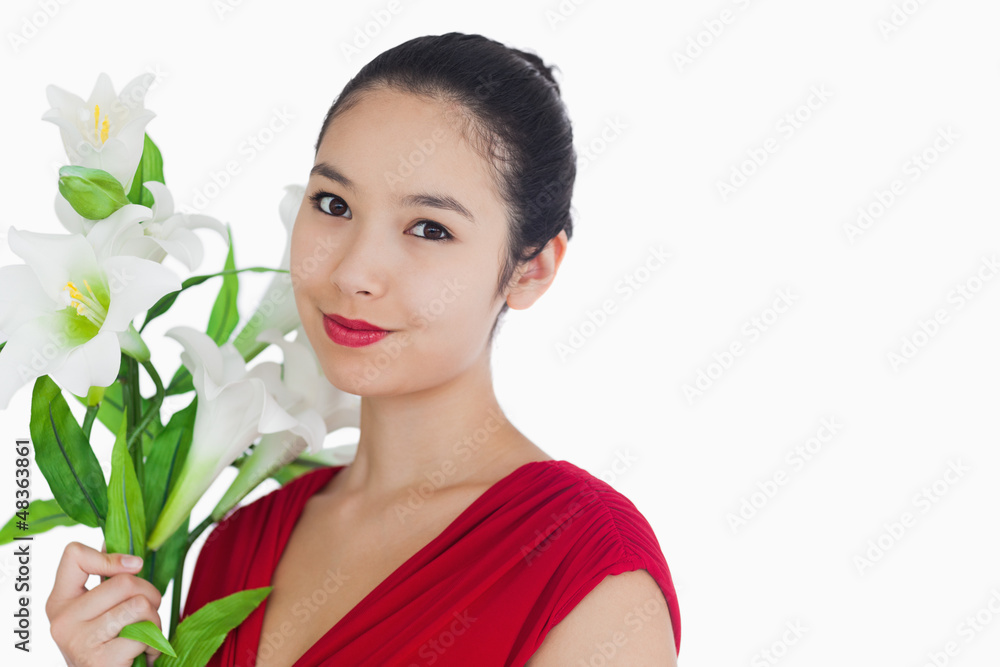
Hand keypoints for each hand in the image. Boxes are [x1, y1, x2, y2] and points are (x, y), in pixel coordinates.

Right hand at [46, 540, 163, 665]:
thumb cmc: (108, 644)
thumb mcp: (100, 609)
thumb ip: (105, 579)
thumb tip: (115, 539)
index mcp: (60, 600)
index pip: (73, 555)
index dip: (112, 556)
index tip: (134, 566)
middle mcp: (62, 619)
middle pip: (125, 582)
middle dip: (151, 595)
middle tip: (148, 612)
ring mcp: (78, 640)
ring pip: (140, 605)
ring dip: (155, 620)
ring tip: (146, 634)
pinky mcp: (98, 660)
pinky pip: (144, 635)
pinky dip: (154, 645)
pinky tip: (144, 654)